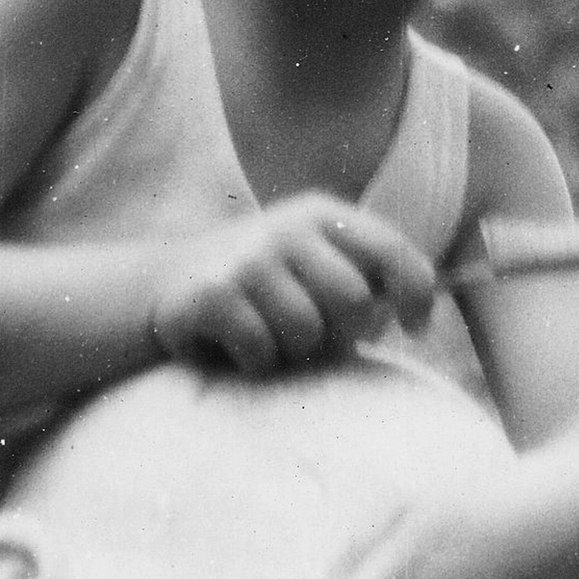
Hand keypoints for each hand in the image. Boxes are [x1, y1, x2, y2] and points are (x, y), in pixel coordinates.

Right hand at [149, 194, 435, 374]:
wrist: (161, 286)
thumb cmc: (260, 289)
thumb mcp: (314, 266)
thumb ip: (364, 279)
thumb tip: (413, 310)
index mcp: (322, 215)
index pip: (393, 251)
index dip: (417, 295)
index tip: (416, 328)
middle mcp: (286, 228)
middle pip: (354, 300)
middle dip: (342, 334)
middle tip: (312, 338)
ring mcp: (248, 259)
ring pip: (308, 332)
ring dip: (293, 353)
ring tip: (269, 339)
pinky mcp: (213, 294)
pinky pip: (263, 351)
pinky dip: (256, 363)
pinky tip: (236, 347)